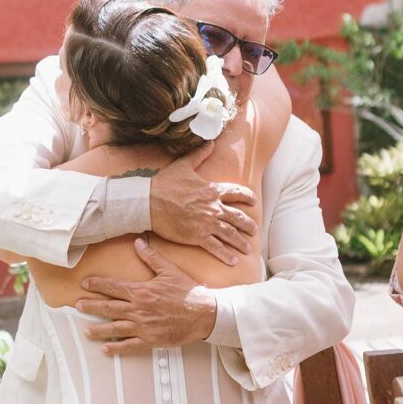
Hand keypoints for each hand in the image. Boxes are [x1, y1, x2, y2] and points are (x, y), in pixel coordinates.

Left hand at [77, 238, 217, 352]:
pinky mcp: (151, 340)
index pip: (114, 287)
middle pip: (109, 307)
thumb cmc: (189, 292)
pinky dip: (116, 347)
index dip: (97, 284)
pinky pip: (129, 345)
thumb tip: (138, 242)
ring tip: (85, 331)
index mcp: (142, 291)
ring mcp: (143, 326)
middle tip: (77, 305)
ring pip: (115, 328)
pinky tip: (105, 348)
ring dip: (98, 329)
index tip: (84, 284)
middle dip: (92, 305)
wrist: (205, 314)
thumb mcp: (170, 271)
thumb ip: (152, 257)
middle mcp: (139, 309)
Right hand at [149, 143, 256, 264]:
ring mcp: (206, 223)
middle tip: (254, 230)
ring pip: (230, 234)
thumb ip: (199, 155)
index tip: (253, 202)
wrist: (148, 202)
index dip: (247, 197)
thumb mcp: (183, 165)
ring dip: (240, 242)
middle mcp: (213, 207)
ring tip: (247, 249)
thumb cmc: (165, 183)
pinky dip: (225, 255)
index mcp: (212, 190)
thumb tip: (211, 143)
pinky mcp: (197, 236)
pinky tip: (233, 261)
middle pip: (238, 217)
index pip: (237, 193)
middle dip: (248, 225)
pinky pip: (215, 247)